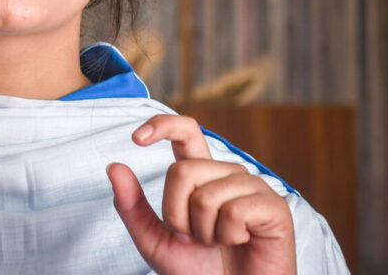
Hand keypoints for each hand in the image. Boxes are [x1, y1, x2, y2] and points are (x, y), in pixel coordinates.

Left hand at [106, 115, 295, 274]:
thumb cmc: (196, 268)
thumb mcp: (153, 238)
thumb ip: (131, 205)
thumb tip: (113, 166)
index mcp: (201, 173)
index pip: (186, 132)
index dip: (162, 126)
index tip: (136, 139)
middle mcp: (226, 173)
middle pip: (182, 171)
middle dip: (176, 214)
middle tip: (193, 238)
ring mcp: (252, 187)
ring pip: (206, 196)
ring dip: (203, 232)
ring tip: (218, 242)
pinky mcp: (274, 207)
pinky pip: (234, 212)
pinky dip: (227, 236)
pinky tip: (240, 242)